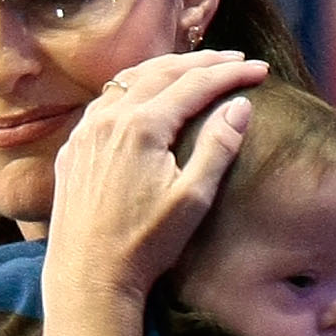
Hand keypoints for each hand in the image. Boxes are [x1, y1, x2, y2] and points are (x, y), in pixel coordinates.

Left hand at [42, 51, 266, 308]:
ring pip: (129, 80)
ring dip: (166, 68)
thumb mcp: (192, 199)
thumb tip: (240, 105)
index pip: (195, 84)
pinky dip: (134, 87)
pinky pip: (106, 101)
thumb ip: (218, 146)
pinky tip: (146, 95)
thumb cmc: (145, 243)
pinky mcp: (74, 147)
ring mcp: (86, 130)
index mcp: (142, 126)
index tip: (261, 69)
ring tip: (196, 67)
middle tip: (236, 60)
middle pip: (162, 71)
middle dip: (203, 62)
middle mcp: (109, 118)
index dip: (230, 74)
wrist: (88, 275)